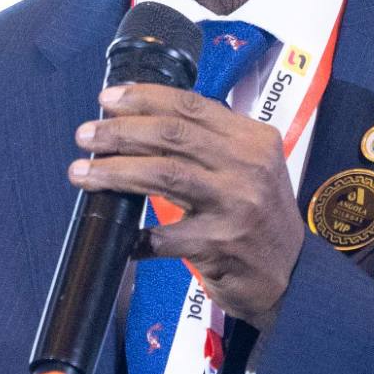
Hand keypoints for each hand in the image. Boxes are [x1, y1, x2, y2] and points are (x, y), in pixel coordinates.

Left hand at [71, 84, 303, 328]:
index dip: (144, 99)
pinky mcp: (219, 244)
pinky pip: (164, 236)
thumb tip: (143, 122)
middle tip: (86, 135)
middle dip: (120, 132)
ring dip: (115, 172)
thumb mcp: (251, 167)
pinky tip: (119, 238)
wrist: (290, 275)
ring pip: (163, 175)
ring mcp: (235, 205)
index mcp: (253, 139)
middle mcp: (247, 166)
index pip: (191, 106)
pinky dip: (136, 237)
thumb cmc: (260, 217)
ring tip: (82, 172)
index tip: (108, 100)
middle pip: (171, 136)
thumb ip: (210, 143)